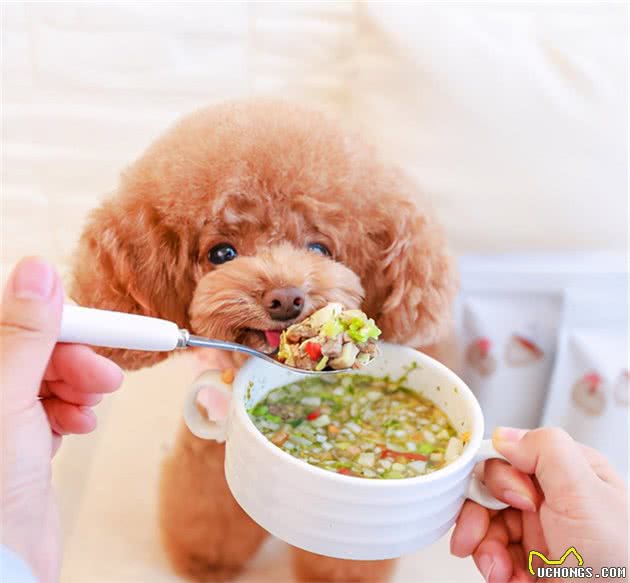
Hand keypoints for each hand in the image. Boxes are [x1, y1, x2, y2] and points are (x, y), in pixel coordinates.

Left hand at [1, 257, 122, 581]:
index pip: (13, 321)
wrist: (6, 561)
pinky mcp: (20, 439)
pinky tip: (79, 424)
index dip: (57, 321)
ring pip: (48, 376)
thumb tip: (36, 270)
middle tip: (104, 376)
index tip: (98, 324)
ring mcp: (0, 415)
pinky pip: (52, 405)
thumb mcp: (8, 399)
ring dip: (78, 386)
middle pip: (35, 348)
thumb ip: (25, 334)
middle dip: (74, 359)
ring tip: (91, 406)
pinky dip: (73, 409)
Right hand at [451, 427, 627, 581]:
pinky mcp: (529, 565)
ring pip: (485, 523)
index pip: (511, 456)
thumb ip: (546, 450)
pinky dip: (492, 567)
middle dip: (478, 512)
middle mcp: (551, 500)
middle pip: (490, 490)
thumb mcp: (585, 492)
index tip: (508, 499)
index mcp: (567, 473)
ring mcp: (539, 533)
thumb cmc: (623, 562)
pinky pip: (492, 556)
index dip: (497, 476)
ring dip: (482, 544)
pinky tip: (506, 577)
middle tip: (478, 532)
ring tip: (495, 565)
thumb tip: (504, 436)